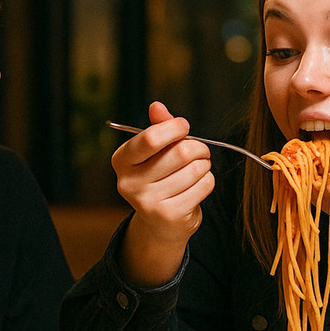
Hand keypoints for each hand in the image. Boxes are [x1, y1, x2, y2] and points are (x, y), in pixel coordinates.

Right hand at [113, 101, 214, 285]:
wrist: (160, 224)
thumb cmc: (159, 178)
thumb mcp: (154, 152)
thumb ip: (157, 128)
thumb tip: (156, 106)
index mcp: (121, 161)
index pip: (150, 138)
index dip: (174, 128)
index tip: (184, 126)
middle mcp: (129, 183)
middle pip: (180, 153)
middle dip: (197, 147)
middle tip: (200, 150)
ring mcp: (148, 202)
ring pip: (195, 169)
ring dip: (205, 165)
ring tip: (199, 168)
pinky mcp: (170, 215)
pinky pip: (203, 186)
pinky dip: (208, 180)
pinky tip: (198, 185)